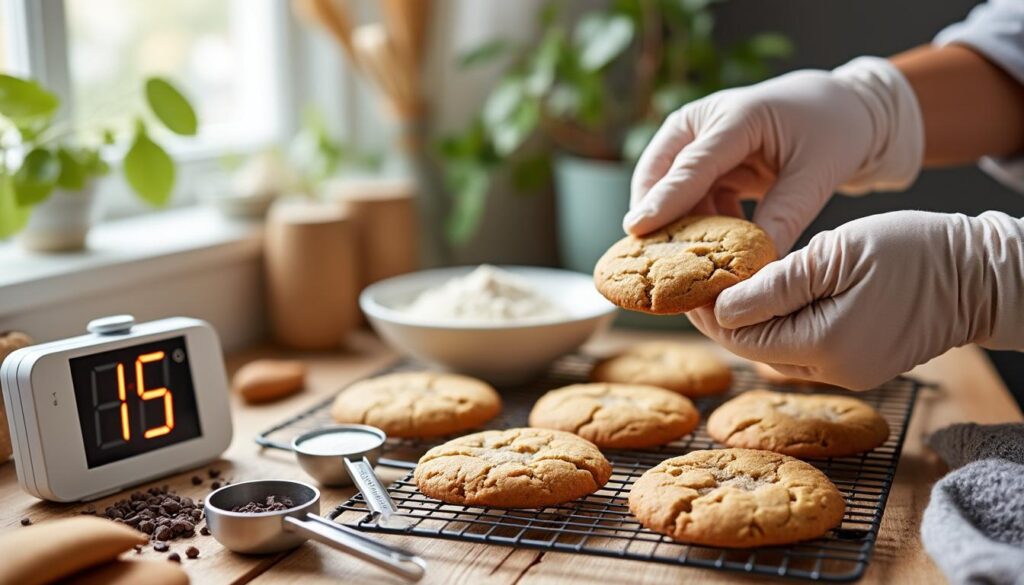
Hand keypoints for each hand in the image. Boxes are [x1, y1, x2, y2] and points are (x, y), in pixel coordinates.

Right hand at [626, 57, 922, 253]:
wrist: (840, 111)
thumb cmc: (832, 132)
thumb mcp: (817, 173)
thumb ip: (784, 216)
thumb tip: (755, 268)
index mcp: (736, 115)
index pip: (691, 163)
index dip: (664, 199)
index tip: (637, 229)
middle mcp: (705, 122)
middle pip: (661, 174)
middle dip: (655, 218)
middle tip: (650, 264)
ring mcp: (697, 141)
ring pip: (667, 192)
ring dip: (677, 229)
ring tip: (688, 267)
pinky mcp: (700, 163)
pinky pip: (685, 201)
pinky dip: (694, 227)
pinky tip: (712, 252)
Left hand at [688, 210, 1023, 389]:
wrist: (981, 275)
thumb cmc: (915, 252)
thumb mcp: (835, 255)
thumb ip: (775, 285)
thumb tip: (722, 307)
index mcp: (823, 346)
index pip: (742, 336)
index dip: (709, 310)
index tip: (688, 282)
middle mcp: (831, 371)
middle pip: (753, 348)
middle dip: (722, 317)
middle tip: (697, 283)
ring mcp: (847, 372)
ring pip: (775, 351)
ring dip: (749, 321)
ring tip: (725, 284)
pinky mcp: (858, 364)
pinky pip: (802, 350)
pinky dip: (779, 325)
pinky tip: (767, 297)